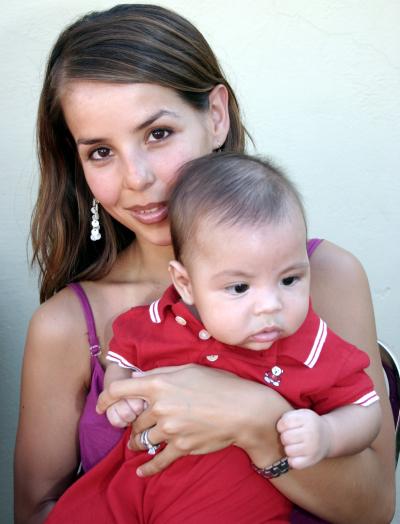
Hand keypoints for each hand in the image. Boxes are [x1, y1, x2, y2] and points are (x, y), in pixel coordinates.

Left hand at [97, 364, 289, 475]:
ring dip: (139, 441)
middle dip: (134, 421)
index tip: (100, 406)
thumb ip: (160, 373)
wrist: (242, 409)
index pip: (120, 390)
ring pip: (143, 439)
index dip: (105, 398)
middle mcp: (160, 407)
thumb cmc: (218, 383)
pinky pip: (158, 461)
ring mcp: (169, 430)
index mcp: (159, 384)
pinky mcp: (181, 448)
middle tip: (140, 422)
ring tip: (140, 442)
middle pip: (134, 418)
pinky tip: (141, 471)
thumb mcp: (188, 369)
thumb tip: (139, 379)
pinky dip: (148, 468)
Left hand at [276, 408, 330, 468]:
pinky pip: (294, 463)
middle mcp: (311, 433)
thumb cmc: (308, 424)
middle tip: (290, 436)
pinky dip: (292, 460)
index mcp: (307, 419)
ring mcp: (312, 448)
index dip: (281, 426)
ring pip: (288, 450)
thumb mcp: (301, 414)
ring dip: (288, 448)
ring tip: (294, 444)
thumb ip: (288, 417)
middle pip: (285, 437)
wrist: (328, 436)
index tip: (286, 427)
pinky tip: (296, 454)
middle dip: (284, 437)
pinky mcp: (312, 460)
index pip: (284, 423)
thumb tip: (277, 428)